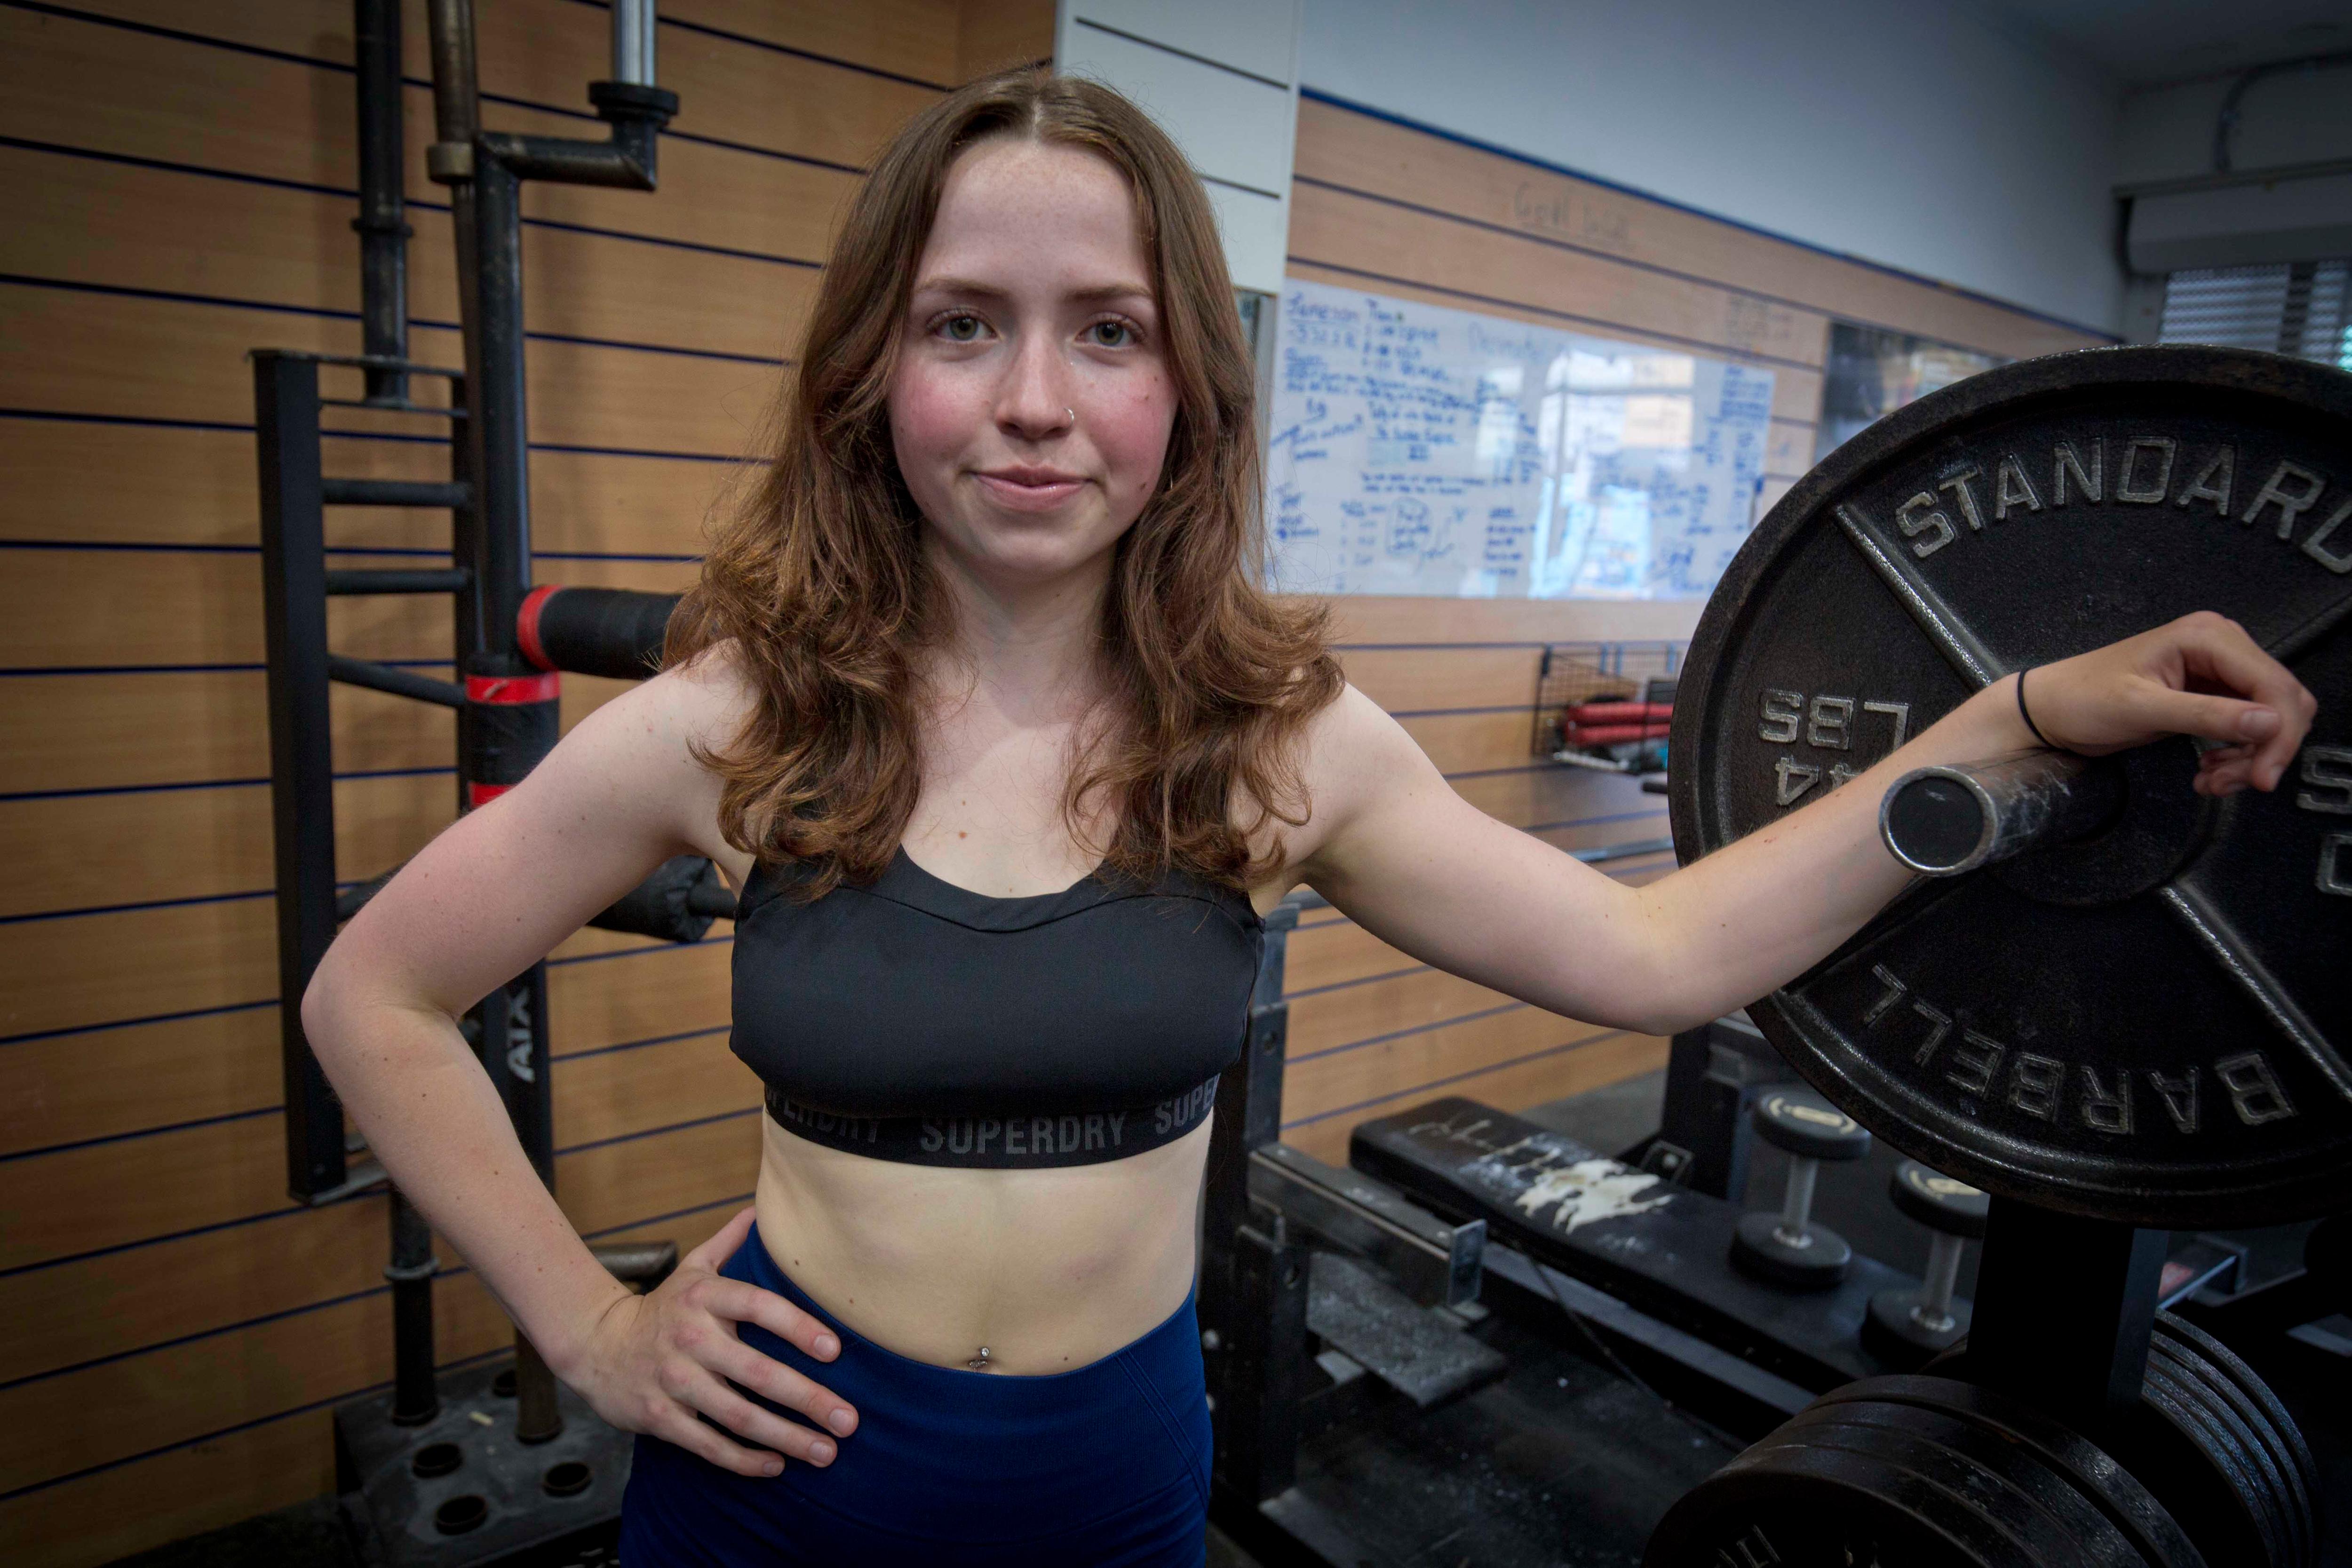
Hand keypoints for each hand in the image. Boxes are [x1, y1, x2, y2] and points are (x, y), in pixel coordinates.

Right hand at [563, 1206, 858, 1475]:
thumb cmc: (662, 1307)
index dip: (798, 1327)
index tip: (835, 1350)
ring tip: (826, 1452)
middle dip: (807, 1399)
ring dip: (786, 1436)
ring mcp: (674, 1381)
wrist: (595, 1345)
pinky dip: (744, 1459)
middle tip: (848, 1419)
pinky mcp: (660, 1417)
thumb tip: (761, 1209)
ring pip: (737, 1415)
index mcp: (704, 1297)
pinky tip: (777, 1465)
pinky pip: (708, 1443)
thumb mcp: (692, 1267)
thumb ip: (729, 1242)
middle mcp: (691, 1338)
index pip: (759, 1307)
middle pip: (757, 1372)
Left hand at [2021, 611, 2317, 795]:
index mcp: (2208, 637)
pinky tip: (2208, 773)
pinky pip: (2244, 729)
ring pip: (2266, 720)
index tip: (2263, 777)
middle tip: (2237, 784)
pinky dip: (2235, 756)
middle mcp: (2221, 647)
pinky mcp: (2208, 696)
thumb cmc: (2083, 700)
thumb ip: (2207, 715)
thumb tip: (2270, 723)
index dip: (2281, 733)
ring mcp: (2216, 671)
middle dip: (2265, 749)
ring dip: (2249, 757)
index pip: (2274, 684)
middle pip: (2280, 703)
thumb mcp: (2143, 709)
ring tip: (2213, 782)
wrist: (2048, 709)